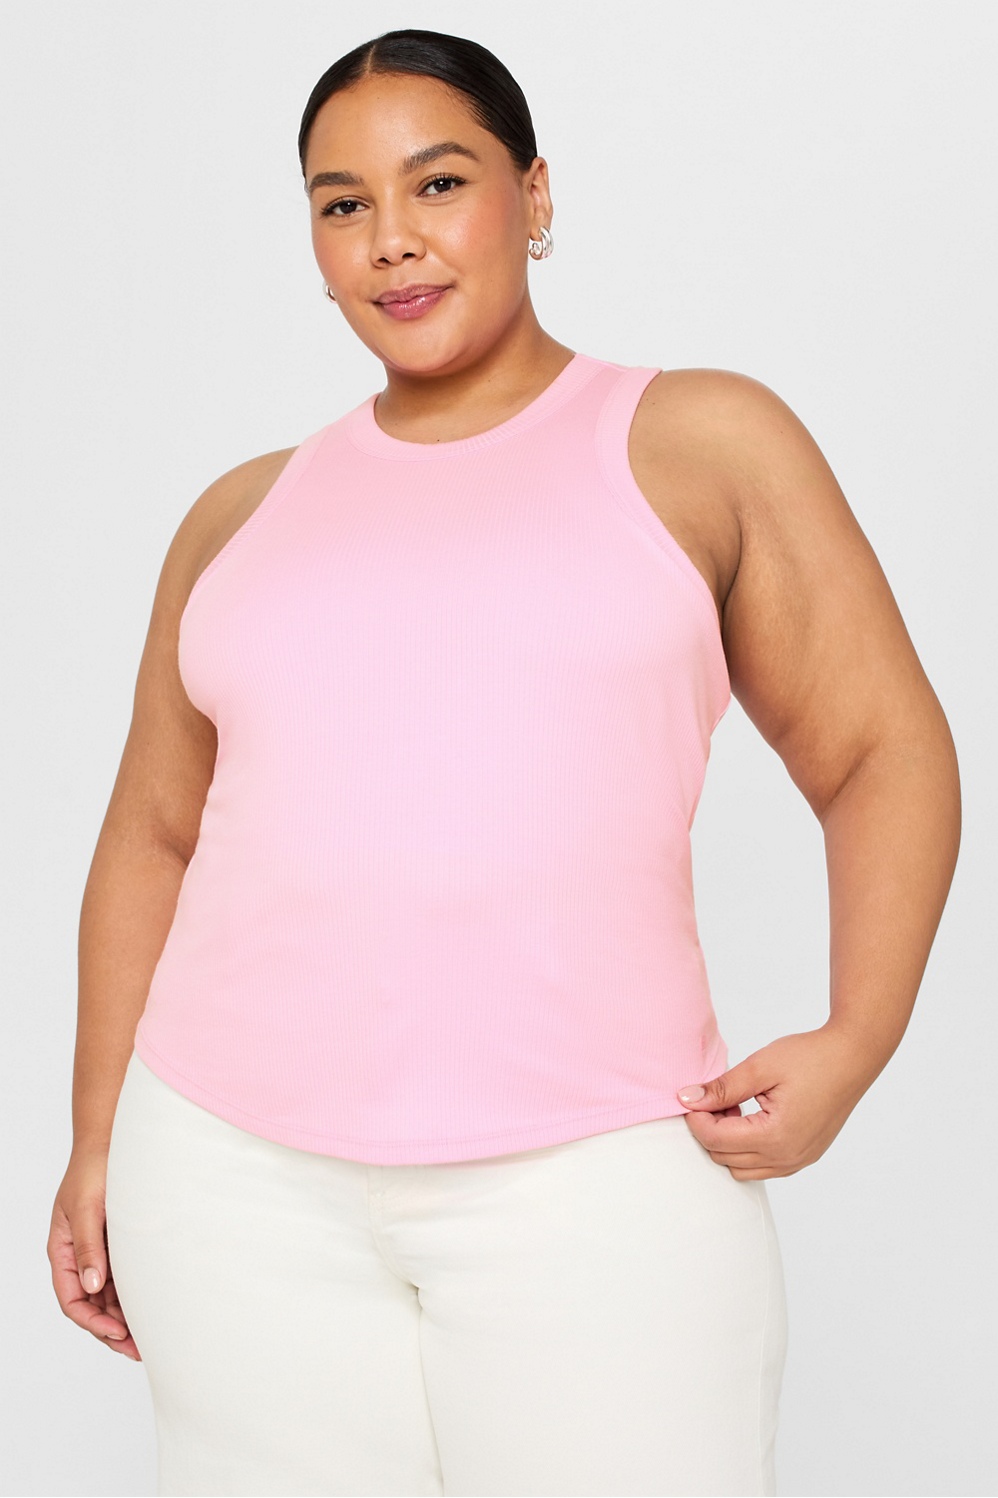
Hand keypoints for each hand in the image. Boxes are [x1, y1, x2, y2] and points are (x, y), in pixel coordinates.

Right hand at [48, 1148, 141, 1360]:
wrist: (113, 1143)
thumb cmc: (93, 1170)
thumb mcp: (86, 1208)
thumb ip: (88, 1247)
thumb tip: (92, 1285)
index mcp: (62, 1251)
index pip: (71, 1298)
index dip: (92, 1321)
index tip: (116, 1333)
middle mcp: (80, 1256)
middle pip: (92, 1304)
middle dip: (111, 1330)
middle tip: (138, 1349)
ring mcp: (100, 1252)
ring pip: (109, 1296)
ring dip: (125, 1317)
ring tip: (149, 1337)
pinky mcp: (119, 1245)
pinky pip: (124, 1279)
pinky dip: (134, 1296)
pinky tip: (153, 1308)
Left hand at [675, 1024, 870, 1178]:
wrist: (852, 1057)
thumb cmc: (811, 1057)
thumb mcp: (760, 1068)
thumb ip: (722, 1088)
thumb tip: (686, 1099)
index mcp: (776, 1136)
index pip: (716, 1140)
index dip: (696, 1119)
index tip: (692, 1097)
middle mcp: (788, 1157)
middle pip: (725, 1159)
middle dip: (710, 1130)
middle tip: (714, 1098)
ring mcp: (799, 1160)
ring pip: (743, 1169)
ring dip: (729, 1143)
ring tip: (735, 1107)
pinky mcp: (805, 1156)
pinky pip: (765, 1167)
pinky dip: (749, 1149)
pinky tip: (752, 1117)